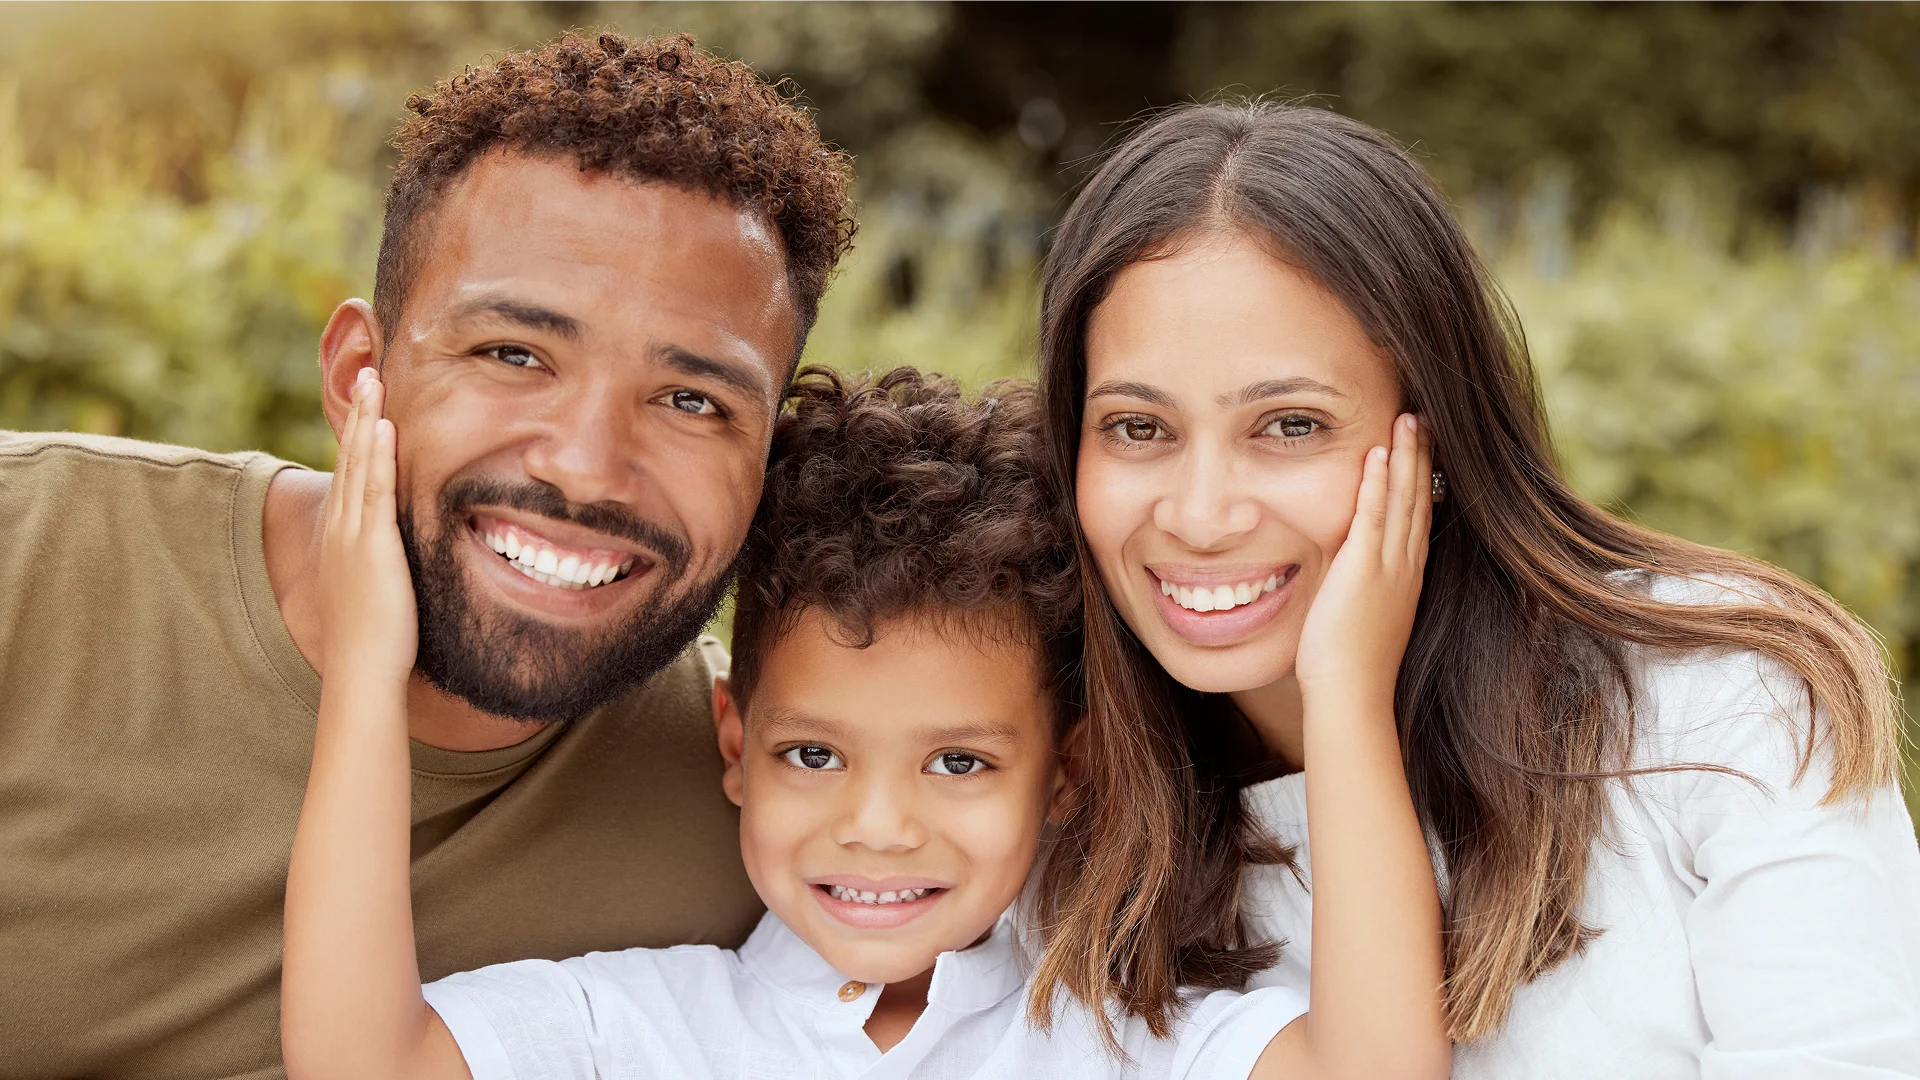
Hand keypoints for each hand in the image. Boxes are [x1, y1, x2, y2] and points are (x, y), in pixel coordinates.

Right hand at [318, 367, 417, 682]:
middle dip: (360, 414)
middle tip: (368, 373)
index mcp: (343, 538)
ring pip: (361, 466)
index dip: (359, 437)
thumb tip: (399, 557)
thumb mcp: (375, 591)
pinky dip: (379, 456)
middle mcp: (342, 529)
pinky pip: (376, 491)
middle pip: (351, 459)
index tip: (368, 404)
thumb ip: (384, 566)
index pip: (351, 475)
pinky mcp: (373, 546)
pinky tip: (384, 427)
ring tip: (374, 381)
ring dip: (367, 420)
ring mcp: (354, 535)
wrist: (361, 671)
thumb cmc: (374, 642)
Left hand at [1293, 413, 1431, 711]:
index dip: (1421, 480)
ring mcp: (1389, 566)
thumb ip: (1360, 589)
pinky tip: (1379, 453)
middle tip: (1423, 418)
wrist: (1352, 693)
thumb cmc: (1351, 668)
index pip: (1418, 517)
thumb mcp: (1363, 617)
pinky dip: (1377, 483)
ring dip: (1406, 456)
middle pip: (1419, 499)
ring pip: (1403, 499)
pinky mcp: (1364, 569)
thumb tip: (1345, 577)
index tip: (1423, 448)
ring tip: (1409, 419)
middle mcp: (1405, 566)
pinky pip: (1373, 516)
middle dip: (1422, 456)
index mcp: (1406, 577)